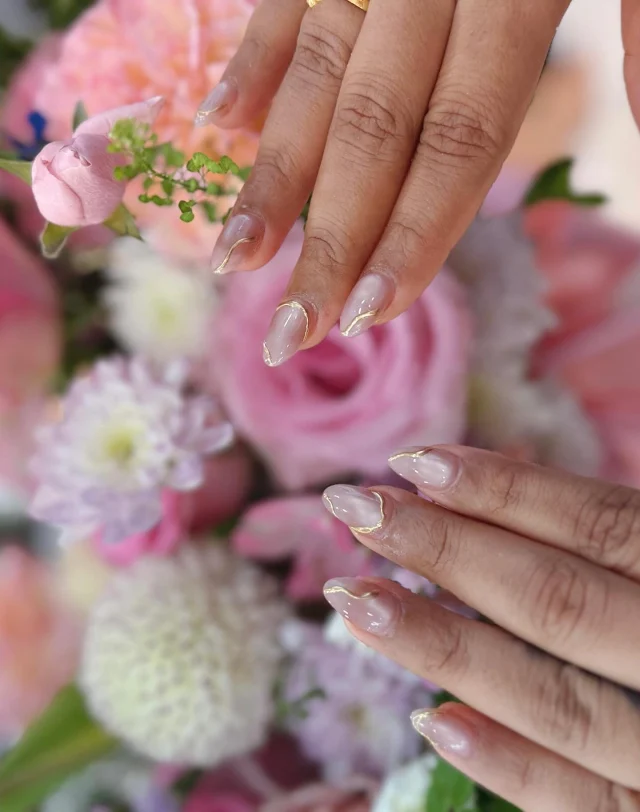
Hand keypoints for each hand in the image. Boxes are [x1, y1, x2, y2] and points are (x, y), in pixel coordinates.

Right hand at [197, 0, 569, 365]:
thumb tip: (639, 134)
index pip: (458, 137)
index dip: (412, 231)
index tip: (369, 313)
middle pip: (373, 133)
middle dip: (329, 241)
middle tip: (292, 335)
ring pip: (317, 78)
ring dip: (271, 177)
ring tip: (233, 261)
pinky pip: (287, 1)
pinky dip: (253, 61)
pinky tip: (220, 128)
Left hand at [320, 448, 639, 809]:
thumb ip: (623, 540)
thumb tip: (499, 494)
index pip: (600, 525)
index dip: (505, 490)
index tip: (412, 460)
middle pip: (558, 598)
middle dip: (446, 548)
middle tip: (352, 505)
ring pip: (554, 697)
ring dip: (444, 646)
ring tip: (357, 601)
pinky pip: (584, 804)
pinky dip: (511, 765)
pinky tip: (431, 721)